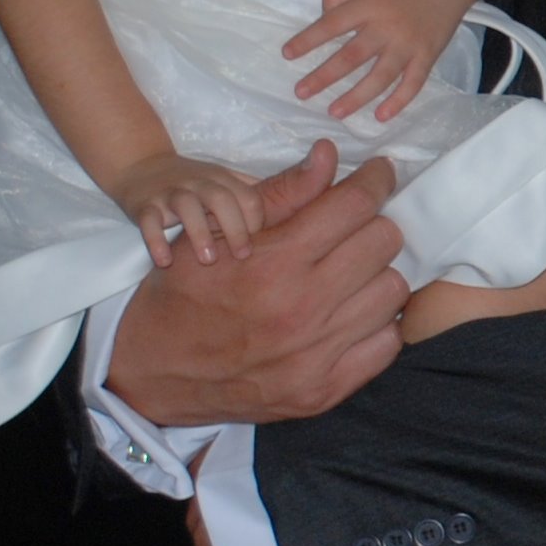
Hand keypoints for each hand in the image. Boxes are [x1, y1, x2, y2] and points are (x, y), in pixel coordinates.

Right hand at [109, 151, 262, 265]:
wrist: (141, 166)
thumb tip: (292, 220)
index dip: (256, 222)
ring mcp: (170, 192)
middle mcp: (199, 182)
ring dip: (199, 233)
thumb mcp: (225, 184)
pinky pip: (149, 220)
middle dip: (235, 228)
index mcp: (223, 180)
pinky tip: (165, 262)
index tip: (260, 247)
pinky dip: (155, 240)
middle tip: (242, 256)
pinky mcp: (144, 204)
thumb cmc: (194, 184)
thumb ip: (253, 197)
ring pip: (186, 206)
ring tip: (208, 260)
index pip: (248, 197)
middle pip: (221, 199)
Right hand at [110, 140, 408, 425]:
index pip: (355, 205)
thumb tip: (330, 154)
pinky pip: (387, 343)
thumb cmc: (182, 294)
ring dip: (376, 274)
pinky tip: (351, 314)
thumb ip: (281, 194)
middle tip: (355, 228)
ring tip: (351, 273)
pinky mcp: (324, 391)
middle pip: (383, 243)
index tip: (380, 173)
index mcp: (275, 262)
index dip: (376, 179)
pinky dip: (376, 324)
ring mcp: (316, 355)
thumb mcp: (215, 233)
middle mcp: (302, 308)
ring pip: (392, 291)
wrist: (153, 372)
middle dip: (373, 224)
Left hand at [284, 0, 470, 122]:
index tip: (288, 54)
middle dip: (324, 76)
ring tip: (335, 112)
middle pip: (351, 57)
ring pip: (379, 77)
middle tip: (301, 93)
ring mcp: (408, 45)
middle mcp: (386, 28)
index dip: (308, 40)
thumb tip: (323, 17)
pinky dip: (399, 101)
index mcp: (368, 5)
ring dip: (356, 97)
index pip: (331, 25)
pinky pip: (413, 84)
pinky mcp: (427, 56)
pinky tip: (381, 116)